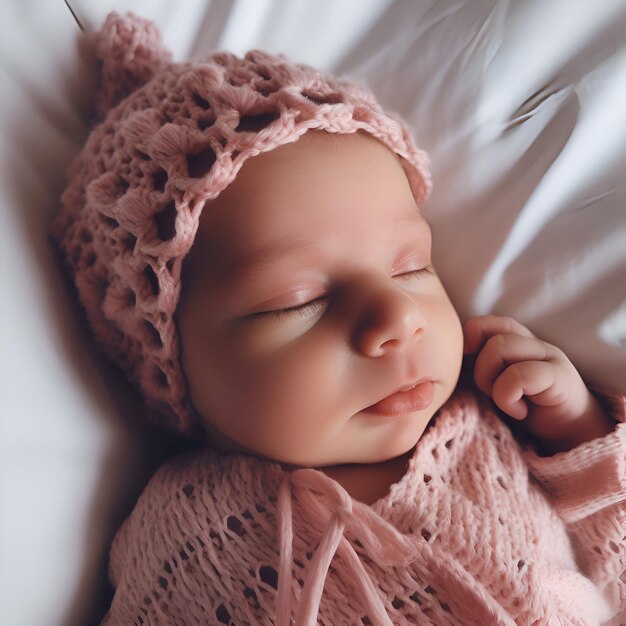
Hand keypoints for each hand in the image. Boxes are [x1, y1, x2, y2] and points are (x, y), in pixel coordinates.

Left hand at [463, 315, 612, 452]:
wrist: (570, 433)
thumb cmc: (527, 407)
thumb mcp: (496, 384)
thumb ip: (479, 367)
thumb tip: (446, 363)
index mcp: (516, 340)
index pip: (485, 323)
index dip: (470, 338)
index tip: (468, 364)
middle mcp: (532, 343)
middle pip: (490, 336)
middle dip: (480, 370)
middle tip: (492, 394)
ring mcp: (549, 356)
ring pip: (501, 347)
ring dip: (493, 383)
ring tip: (507, 403)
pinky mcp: (560, 377)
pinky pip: (520, 375)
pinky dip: (509, 397)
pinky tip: (519, 412)